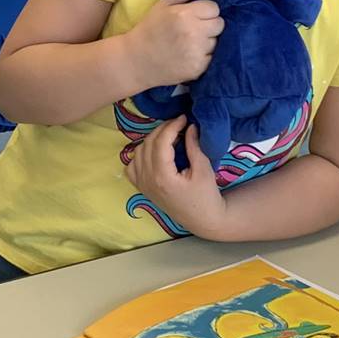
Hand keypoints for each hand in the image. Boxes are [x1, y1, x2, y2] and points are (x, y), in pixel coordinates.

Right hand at [125, 0, 223, 88]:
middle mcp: (193, 32)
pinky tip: (191, 55)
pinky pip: (213, 58)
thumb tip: (203, 0)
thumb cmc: (149, 30)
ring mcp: (197, 52)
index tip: (199, 16)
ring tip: (192, 44)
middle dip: (210, 25)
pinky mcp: (198, 68)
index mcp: (184, 14)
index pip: (214, 8)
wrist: (136, 60)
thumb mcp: (162, 6)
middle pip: (219, 24)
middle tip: (197, 30)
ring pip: (217, 42)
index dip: (207, 11)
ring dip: (208, 42)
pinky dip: (205, 56)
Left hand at [130, 116, 227, 237]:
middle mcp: (148, 180)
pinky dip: (140, 154)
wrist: (202, 219)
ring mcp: (142, 184)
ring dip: (152, 139)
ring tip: (170, 135)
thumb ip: (194, 146)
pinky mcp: (142, 188)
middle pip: (148, 144)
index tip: (184, 118)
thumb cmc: (206, 196)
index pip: (161, 142)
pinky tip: (155, 151)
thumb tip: (190, 126)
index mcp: (163, 177)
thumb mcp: (204, 169)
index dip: (172, 126)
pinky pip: (132, 165)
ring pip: (138, 152)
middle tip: (179, 123)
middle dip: (163, 129)